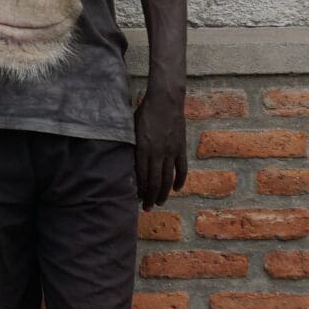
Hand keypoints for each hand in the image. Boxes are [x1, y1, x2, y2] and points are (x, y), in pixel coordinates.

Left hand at [134, 85, 187, 207]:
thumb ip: (131, 147)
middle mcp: (157, 153)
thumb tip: (126, 163)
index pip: (141, 176)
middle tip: (146, 208)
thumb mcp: (132, 129)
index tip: (135, 199)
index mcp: (143, 149)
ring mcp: (171, 151)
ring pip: (168, 178)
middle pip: (155, 182)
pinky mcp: (181, 148)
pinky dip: (180, 180)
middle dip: (149, 197)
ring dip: (164, 193)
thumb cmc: (145, 112)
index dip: (139, 190)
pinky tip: (177, 189)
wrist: (165, 100)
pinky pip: (182, 168)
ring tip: (159, 203)